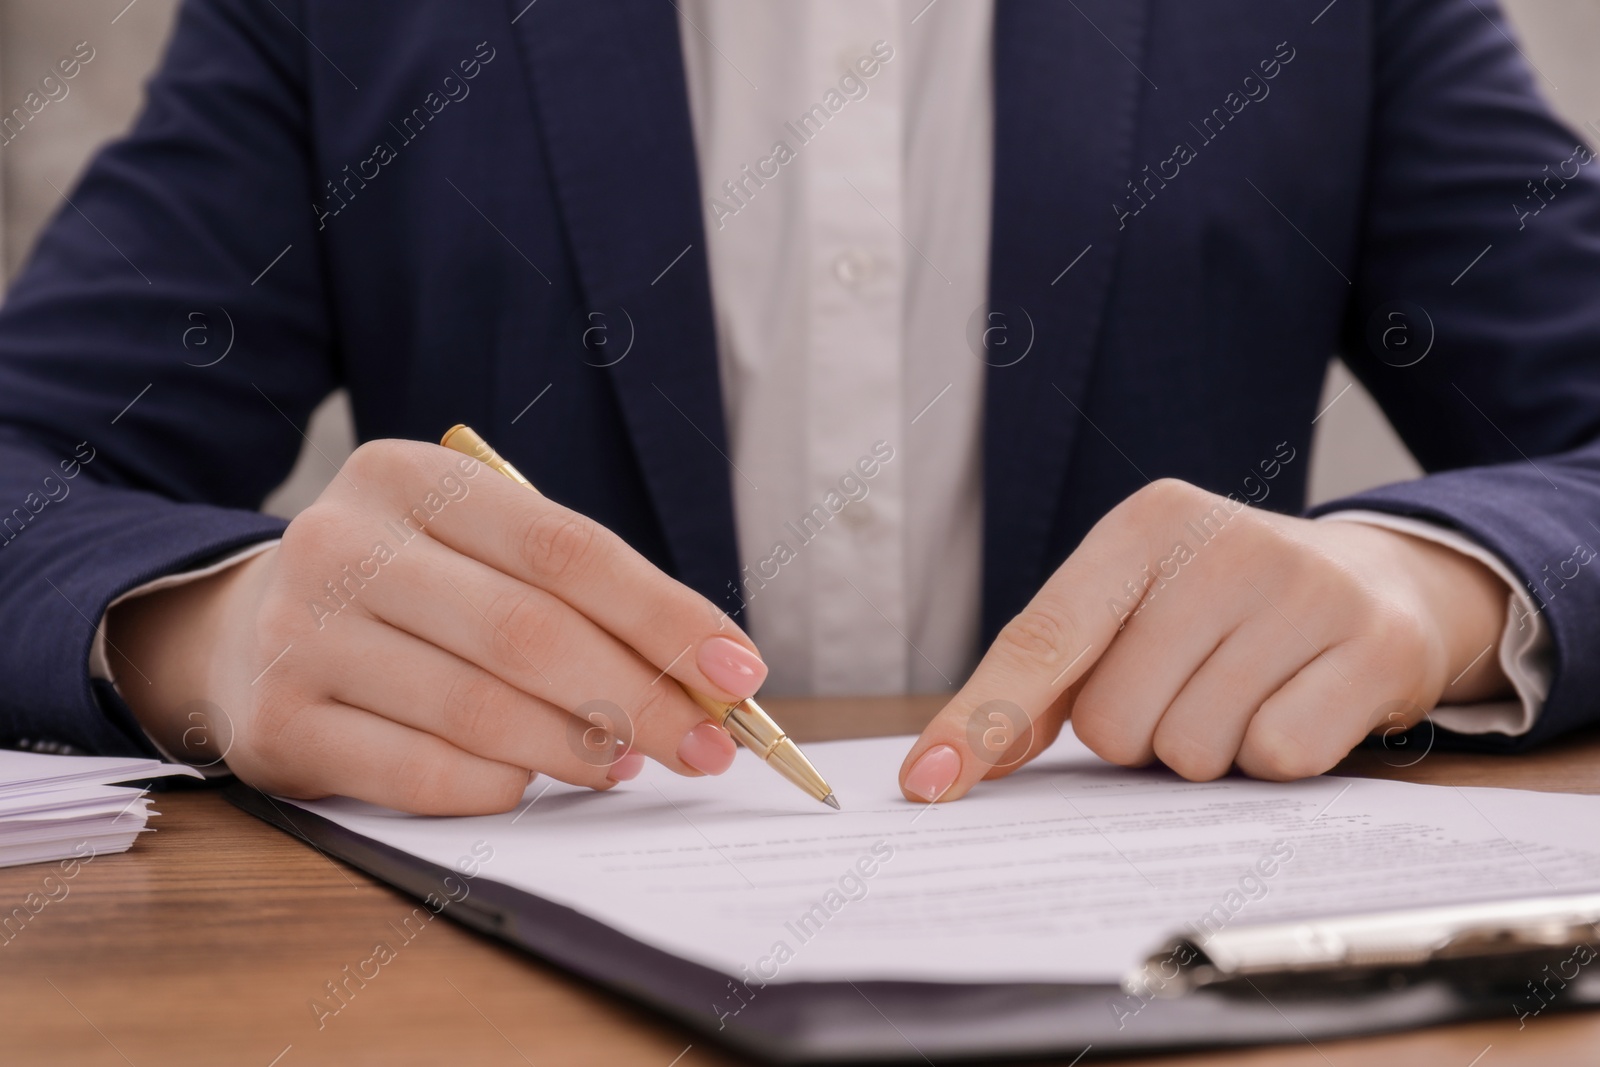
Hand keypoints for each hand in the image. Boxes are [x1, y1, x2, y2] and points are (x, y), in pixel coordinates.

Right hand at [108, 440, 766, 813]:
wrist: (241, 630)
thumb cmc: (405, 589)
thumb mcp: (470, 548)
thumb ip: (572, 591)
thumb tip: (705, 674)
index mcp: (406, 476)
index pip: (565, 548)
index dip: (664, 614)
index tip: (739, 670)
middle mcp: (342, 544)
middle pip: (529, 632)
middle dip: (641, 697)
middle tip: (707, 744)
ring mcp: (301, 636)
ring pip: (480, 708)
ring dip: (579, 748)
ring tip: (632, 763)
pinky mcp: (280, 726)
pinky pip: (420, 774)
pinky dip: (498, 787)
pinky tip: (534, 785)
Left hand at [899, 479, 1512, 800]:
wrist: (1381, 583)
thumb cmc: (1225, 608)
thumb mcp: (1135, 608)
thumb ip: (1044, 678)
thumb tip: (949, 763)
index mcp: (1145, 524)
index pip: (1041, 639)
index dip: (982, 720)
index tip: (929, 784)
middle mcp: (1223, 543)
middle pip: (1115, 721)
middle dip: (1142, 733)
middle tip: (1191, 688)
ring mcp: (1306, 590)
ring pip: (1192, 750)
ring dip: (1208, 749)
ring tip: (1246, 693)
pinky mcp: (1373, 647)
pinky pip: (1275, 759)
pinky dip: (1276, 757)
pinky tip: (1299, 704)